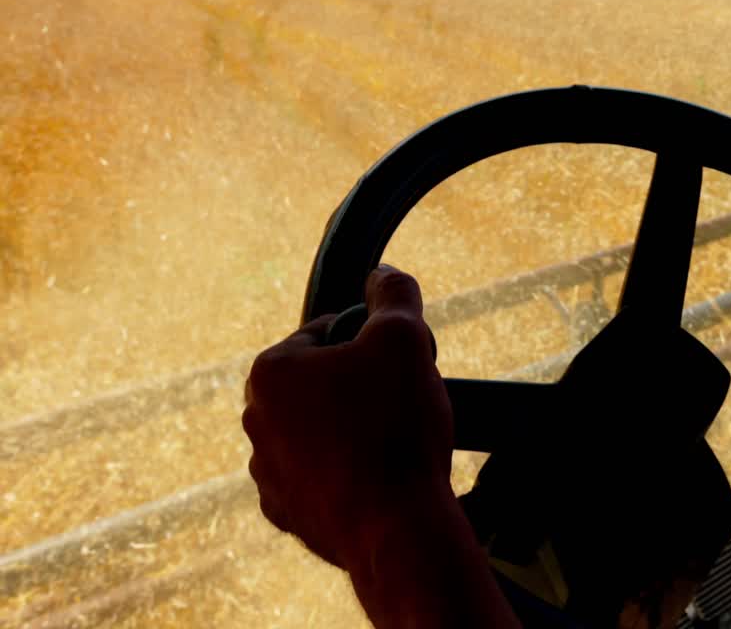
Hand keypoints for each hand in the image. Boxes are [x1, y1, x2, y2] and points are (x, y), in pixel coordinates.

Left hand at [242, 265, 451, 568]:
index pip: (327, 333)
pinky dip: (348, 473)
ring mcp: (267, 473)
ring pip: (320, 431)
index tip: (400, 363)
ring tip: (395, 441)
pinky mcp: (288, 514)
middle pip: (321, 383)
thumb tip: (384, 274)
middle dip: (359, 386)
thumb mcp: (405, 339)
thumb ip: (394, 294)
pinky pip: (321, 478)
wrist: (396, 527)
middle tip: (401, 401)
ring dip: (352, 429)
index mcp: (270, 372)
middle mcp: (255, 421)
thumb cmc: (396, 426)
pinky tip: (381, 477)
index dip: (372, 342)